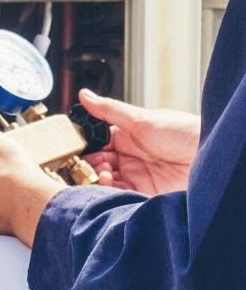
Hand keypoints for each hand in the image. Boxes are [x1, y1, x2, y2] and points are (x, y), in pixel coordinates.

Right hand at [79, 88, 198, 195]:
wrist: (211, 159)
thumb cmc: (184, 134)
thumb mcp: (141, 119)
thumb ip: (109, 110)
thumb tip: (84, 95)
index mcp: (130, 137)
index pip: (99, 142)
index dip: (87, 145)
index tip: (77, 147)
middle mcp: (132, 157)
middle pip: (100, 162)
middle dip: (90, 163)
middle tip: (90, 161)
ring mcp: (138, 176)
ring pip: (106, 179)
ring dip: (98, 175)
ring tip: (103, 170)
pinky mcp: (144, 194)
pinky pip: (118, 194)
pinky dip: (108, 189)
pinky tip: (108, 181)